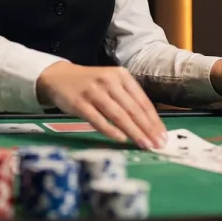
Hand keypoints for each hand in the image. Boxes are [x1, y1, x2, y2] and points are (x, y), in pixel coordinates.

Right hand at [36, 62, 166, 148]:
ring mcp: (93, 91)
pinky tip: (121, 140)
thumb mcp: (111, 83)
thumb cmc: (90, 84)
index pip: (142, 101)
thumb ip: (127, 99)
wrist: (58, 77)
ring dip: (133, 132)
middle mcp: (109, 81)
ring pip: (118, 115)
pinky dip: (110, 130)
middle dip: (147, 129)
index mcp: (121, 75)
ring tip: (144, 144)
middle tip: (157, 144)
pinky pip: (98, 119)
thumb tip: (149, 125)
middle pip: (132, 109)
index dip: (154, 120)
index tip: (162, 136)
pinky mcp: (79, 103)